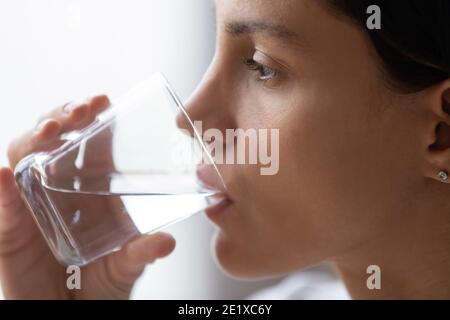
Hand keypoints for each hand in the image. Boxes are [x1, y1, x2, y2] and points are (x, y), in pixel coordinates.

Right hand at [0, 96, 175, 298]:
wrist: (73, 315)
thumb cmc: (101, 285)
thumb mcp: (126, 266)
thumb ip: (142, 254)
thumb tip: (166, 242)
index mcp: (92, 190)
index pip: (90, 143)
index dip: (94, 118)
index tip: (104, 100)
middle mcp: (60, 190)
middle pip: (55, 141)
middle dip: (65, 117)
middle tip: (82, 110)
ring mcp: (33, 205)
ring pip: (25, 159)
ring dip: (34, 139)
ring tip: (52, 130)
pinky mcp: (10, 230)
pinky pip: (4, 206)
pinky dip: (2, 189)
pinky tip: (5, 174)